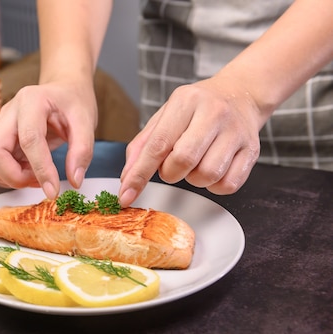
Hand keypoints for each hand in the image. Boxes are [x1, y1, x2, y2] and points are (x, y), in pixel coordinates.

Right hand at [0, 80, 97, 199]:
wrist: (62, 89)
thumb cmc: (72, 101)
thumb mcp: (86, 121)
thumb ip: (82, 151)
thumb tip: (75, 181)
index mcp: (31, 101)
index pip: (29, 139)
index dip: (40, 169)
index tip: (53, 190)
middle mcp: (8, 112)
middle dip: (13, 176)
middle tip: (38, 179)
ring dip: (6, 177)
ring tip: (32, 173)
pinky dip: (2, 175)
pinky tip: (24, 170)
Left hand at [119, 76, 263, 205]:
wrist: (241, 94)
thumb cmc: (196, 109)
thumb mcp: (164, 117)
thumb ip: (142, 146)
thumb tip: (127, 178)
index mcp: (186, 102)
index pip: (158, 145)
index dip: (139, 174)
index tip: (125, 195)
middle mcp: (214, 113)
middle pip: (183, 160)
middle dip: (169, 173)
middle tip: (171, 165)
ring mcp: (236, 132)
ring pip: (207, 175)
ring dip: (193, 179)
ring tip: (194, 163)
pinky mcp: (252, 150)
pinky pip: (228, 185)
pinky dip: (214, 186)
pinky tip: (211, 169)